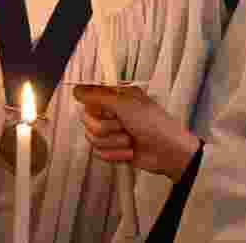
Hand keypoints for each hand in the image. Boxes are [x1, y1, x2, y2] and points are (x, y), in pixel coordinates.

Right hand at [73, 85, 200, 182]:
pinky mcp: (114, 150)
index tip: (108, 112)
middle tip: (123, 126)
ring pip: (93, 138)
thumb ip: (98, 96)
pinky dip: (116, 154)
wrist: (169, 152)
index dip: (95, 108)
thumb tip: (76, 90)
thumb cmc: (154, 124)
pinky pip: (99, 153)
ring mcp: (113, 132)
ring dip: (113, 142)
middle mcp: (112, 113)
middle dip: (106, 128)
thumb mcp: (125, 105)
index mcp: (116, 97)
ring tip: (129, 140)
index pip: (89, 98)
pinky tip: (130, 152)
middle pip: (88, 121)